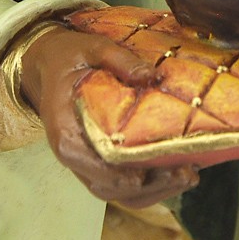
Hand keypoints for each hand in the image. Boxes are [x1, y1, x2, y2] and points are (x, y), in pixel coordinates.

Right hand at [20, 26, 199, 206]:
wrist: (51, 62)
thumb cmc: (70, 56)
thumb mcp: (92, 47)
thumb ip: (119, 59)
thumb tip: (152, 75)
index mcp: (63, 125)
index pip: (84, 159)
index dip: (112, 173)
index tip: (141, 175)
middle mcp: (71, 151)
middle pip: (106, 185)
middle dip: (147, 186)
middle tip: (184, 173)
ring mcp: (84, 160)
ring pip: (116, 192)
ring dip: (152, 192)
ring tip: (187, 177)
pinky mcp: (98, 160)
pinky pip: (120, 184)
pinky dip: (147, 187)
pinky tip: (175, 174)